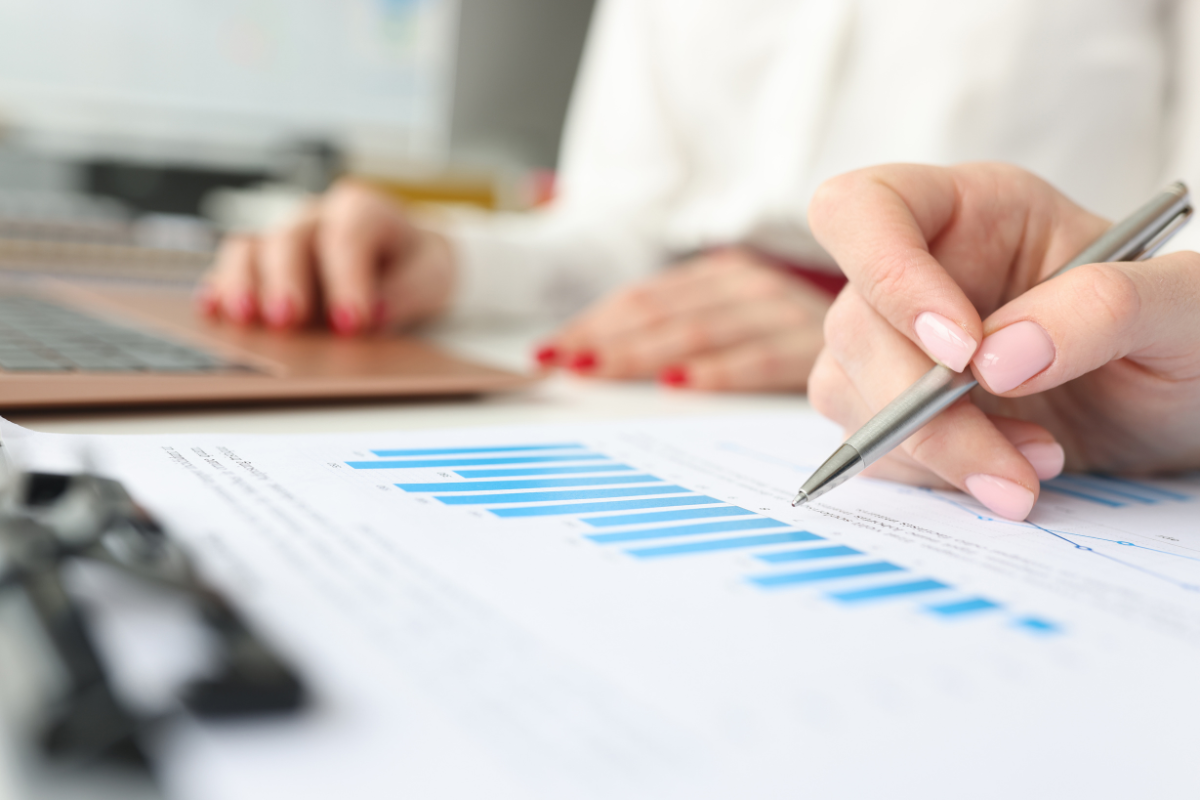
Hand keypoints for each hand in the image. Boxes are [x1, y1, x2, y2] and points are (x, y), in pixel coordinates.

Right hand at [197, 180, 454, 333]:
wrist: (406, 262)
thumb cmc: (416, 265)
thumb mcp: (432, 276)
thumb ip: (407, 291)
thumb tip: (376, 312)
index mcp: (360, 210)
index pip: (348, 236)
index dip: (347, 279)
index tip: (351, 322)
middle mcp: (315, 218)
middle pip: (290, 238)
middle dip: (287, 281)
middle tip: (288, 320)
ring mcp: (283, 240)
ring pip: (250, 247)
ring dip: (242, 283)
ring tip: (244, 318)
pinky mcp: (261, 266)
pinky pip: (230, 270)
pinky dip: (220, 289)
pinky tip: (212, 310)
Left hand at [538, 248, 834, 390]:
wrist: (907, 308)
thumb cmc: (812, 323)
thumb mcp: (751, 312)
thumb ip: (693, 325)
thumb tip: (607, 357)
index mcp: (724, 275)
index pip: (645, 299)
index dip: (594, 322)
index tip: (550, 351)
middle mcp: (749, 284)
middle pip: (661, 313)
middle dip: (603, 339)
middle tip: (557, 364)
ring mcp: (782, 311)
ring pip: (698, 330)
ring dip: (642, 351)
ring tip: (595, 371)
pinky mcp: (816, 344)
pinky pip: (762, 358)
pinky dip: (721, 369)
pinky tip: (682, 384)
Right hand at [806, 162, 1199, 519]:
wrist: (1177, 409)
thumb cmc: (1185, 336)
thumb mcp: (1185, 305)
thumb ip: (1108, 305)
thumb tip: (996, 359)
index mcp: (976, 209)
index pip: (867, 209)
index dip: (890, 275)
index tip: (961, 349)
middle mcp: (923, 269)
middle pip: (854, 321)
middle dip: (921, 404)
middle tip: (1014, 460)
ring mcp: (899, 341)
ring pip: (848, 389)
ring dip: (931, 448)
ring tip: (1030, 469)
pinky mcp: (897, 407)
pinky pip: (872, 444)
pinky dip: (931, 474)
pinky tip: (1002, 474)